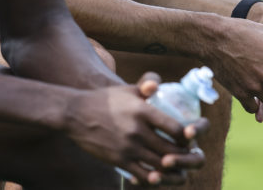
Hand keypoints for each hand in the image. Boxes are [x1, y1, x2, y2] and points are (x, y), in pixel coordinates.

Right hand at [67, 72, 206, 185]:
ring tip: (177, 168)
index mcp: (142, 110)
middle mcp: (137, 130)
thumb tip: (157, 84)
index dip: (186, 137)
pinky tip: (158, 176)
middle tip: (187, 156)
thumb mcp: (126, 90)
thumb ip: (145, 86)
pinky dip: (154, 178)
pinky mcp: (119, 160)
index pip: (175, 128)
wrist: (75, 113)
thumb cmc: (105, 100)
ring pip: (159, 165)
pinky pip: (143, 175)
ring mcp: (128, 147)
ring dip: (172, 170)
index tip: (187, 138)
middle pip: (171, 150)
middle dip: (183, 156)